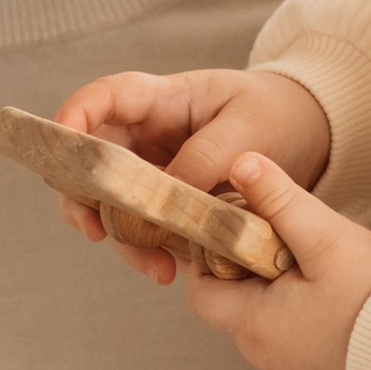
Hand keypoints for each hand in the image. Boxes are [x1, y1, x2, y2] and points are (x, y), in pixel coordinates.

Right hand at [54, 69, 331, 282]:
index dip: (74, 116)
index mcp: (163, 99)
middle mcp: (146, 136)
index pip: (104, 98)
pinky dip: (147, 251)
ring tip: (156, 267)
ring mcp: (152, 171)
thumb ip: (206, 156)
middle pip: (90, 162)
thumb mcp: (250, 128)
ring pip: (110, 205)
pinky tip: (168, 271)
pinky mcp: (166, 205)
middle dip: (82, 199)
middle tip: (94, 232)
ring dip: (121, 238)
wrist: (306, 134)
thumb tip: (166, 196)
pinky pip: (141, 229)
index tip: (63, 145)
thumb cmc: (274, 114)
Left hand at [180, 158, 370, 369]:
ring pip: (269, 328)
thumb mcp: (326, 237)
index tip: (248, 237)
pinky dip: (308, 328)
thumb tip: (241, 163)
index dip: (215, 260)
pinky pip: (297, 349)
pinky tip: (342, 310)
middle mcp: (263, 357)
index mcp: (254, 324)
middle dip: (257, 276)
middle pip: (236, 308)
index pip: (202, 292)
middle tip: (297, 253)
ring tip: (326, 280)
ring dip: (285, 302)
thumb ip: (280, 199)